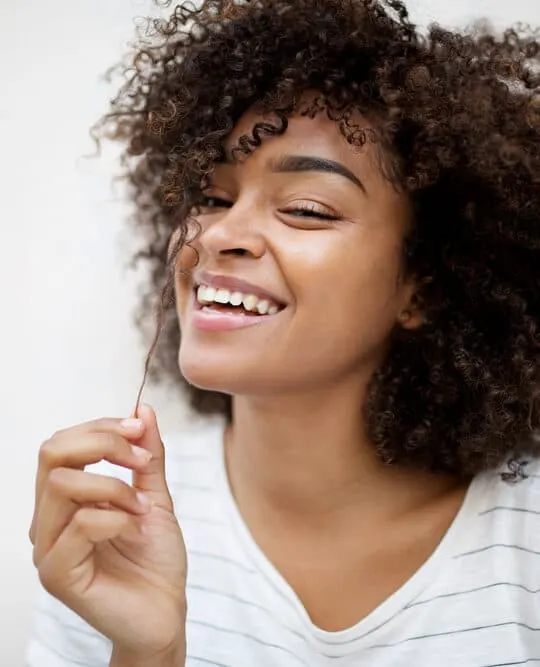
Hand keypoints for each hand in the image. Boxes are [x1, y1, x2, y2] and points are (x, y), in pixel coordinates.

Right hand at [30, 404, 186, 661]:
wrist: (165, 611)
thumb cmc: (155, 557)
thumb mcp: (155, 495)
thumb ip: (146, 455)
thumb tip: (141, 409)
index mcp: (63, 500)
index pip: (59, 443)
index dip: (100, 427)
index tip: (139, 428)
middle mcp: (47, 520)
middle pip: (52, 453)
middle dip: (104, 444)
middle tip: (141, 459)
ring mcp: (48, 548)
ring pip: (64, 484)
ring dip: (114, 486)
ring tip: (141, 507)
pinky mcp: (58, 574)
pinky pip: (82, 524)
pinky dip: (118, 518)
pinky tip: (135, 531)